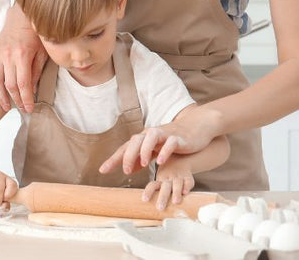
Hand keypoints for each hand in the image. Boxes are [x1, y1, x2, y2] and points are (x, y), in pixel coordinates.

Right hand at [0, 12, 46, 111]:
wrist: (20, 19)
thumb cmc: (34, 36)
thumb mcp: (41, 53)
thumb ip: (36, 72)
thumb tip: (32, 91)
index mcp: (22, 55)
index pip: (24, 84)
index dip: (26, 99)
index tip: (30, 108)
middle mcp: (8, 56)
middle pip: (10, 85)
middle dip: (16, 100)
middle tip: (22, 110)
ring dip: (1, 97)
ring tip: (7, 108)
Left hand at [99, 117, 214, 175]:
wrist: (195, 128)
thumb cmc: (172, 141)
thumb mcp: (155, 151)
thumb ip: (142, 158)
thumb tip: (128, 169)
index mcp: (143, 139)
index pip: (125, 148)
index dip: (114, 159)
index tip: (102, 171)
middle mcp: (150, 134)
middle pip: (135, 141)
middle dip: (128, 156)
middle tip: (126, 171)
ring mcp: (164, 134)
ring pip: (150, 138)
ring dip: (144, 150)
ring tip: (143, 165)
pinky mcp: (178, 137)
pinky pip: (169, 143)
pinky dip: (164, 151)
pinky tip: (161, 161)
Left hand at [144, 155, 195, 210]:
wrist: (180, 161)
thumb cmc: (168, 177)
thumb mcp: (161, 181)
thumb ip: (156, 192)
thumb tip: (145, 206)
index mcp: (160, 180)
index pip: (153, 185)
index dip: (148, 192)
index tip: (144, 200)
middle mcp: (169, 178)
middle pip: (165, 187)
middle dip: (162, 197)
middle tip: (160, 208)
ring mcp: (178, 177)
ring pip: (177, 184)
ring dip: (176, 193)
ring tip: (175, 202)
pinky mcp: (188, 177)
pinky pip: (188, 181)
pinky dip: (187, 187)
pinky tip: (185, 192)